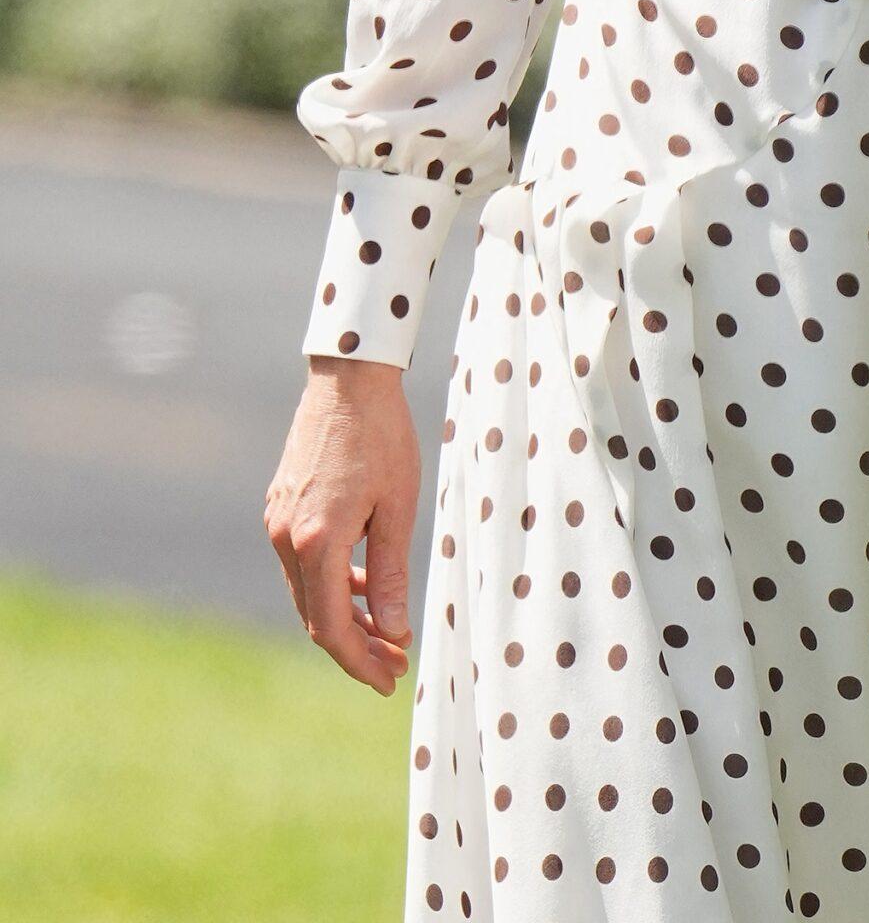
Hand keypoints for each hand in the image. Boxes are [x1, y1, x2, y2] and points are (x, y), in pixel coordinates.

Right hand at [264, 355, 421, 695]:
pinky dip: (331, 583)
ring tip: (385, 632)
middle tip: (394, 665)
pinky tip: (362, 586)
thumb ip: (390, 573)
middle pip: (315, 615)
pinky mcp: (280, 507)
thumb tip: (392, 631)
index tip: (389, 681)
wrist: (348, 380)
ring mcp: (277, 521)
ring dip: (343, 616)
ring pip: (308, 591)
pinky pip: (303, 563)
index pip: (331, 626)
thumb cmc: (382, 437)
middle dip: (355, 646)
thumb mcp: (398, 507)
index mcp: (315, 541)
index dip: (359, 661)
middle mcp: (285, 537)